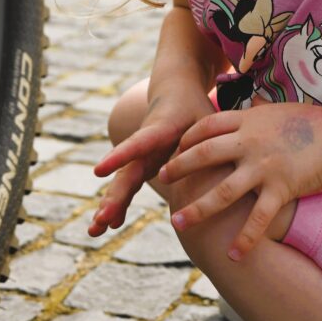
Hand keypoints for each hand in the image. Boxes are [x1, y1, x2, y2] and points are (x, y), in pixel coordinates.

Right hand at [89, 91, 214, 236]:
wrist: (175, 90)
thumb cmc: (195, 106)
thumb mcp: (206, 118)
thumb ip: (213, 140)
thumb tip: (226, 167)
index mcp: (160, 129)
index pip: (139, 142)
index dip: (121, 155)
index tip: (98, 170)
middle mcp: (144, 144)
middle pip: (127, 171)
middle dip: (115, 195)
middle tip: (103, 218)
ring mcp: (140, 156)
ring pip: (123, 182)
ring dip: (110, 205)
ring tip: (96, 230)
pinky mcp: (141, 165)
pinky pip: (127, 187)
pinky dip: (119, 205)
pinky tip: (108, 226)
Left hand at [158, 102, 321, 259]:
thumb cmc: (313, 121)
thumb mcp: (279, 109)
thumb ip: (258, 110)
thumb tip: (249, 99)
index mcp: (249, 121)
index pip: (207, 126)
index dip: (188, 138)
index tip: (176, 148)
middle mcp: (250, 142)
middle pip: (204, 155)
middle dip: (180, 168)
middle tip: (162, 180)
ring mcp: (264, 166)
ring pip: (223, 191)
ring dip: (198, 209)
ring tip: (177, 222)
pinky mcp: (281, 188)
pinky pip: (258, 219)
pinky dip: (245, 239)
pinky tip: (233, 256)